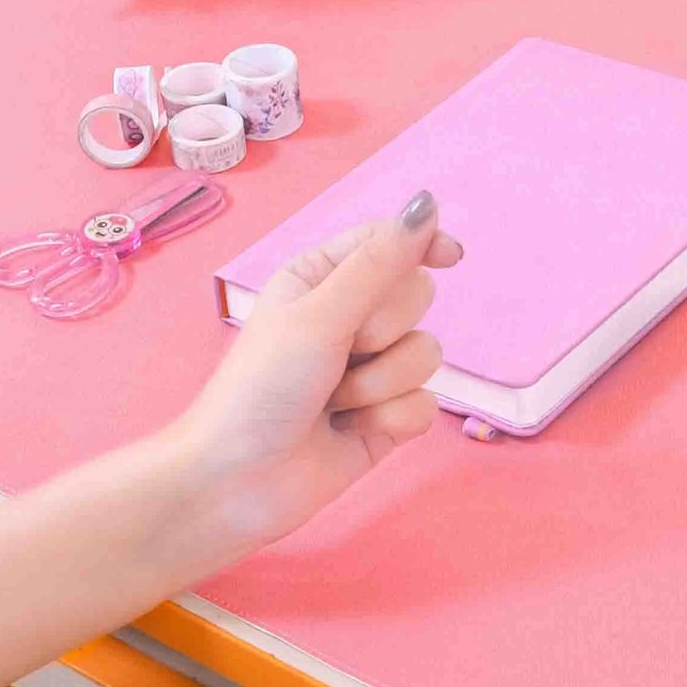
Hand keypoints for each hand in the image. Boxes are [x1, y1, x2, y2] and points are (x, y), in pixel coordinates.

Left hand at [174, 189, 461, 553]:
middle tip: (340, 354)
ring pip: (426, 354)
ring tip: (335, 403)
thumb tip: (425, 205)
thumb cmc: (259, 390)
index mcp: (321, 278)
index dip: (423, 244)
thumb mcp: (318, 316)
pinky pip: (425, 404)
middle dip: (385, 330)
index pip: (390, 242)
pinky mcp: (385, 417)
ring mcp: (370, 371)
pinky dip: (391, 419)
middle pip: (417, 298)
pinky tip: (351, 431)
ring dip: (381, 383)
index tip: (451, 257)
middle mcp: (348, 319)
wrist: (236, 482)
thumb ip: (378, 264)